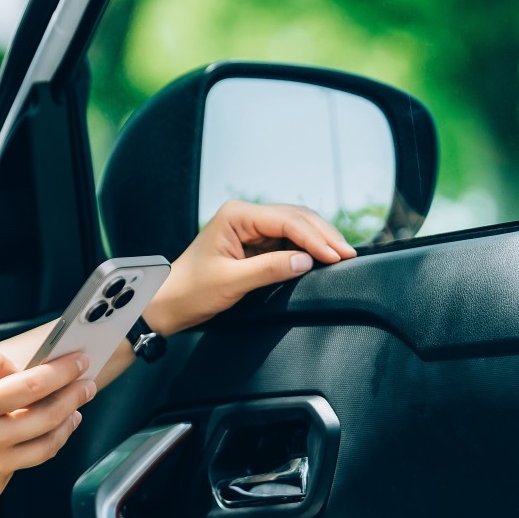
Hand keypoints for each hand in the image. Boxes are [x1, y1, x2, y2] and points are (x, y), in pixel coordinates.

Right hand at [0, 349, 93, 507]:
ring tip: (72, 412)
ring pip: (45, 448)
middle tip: (86, 385)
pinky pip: (20, 466)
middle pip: (49, 417)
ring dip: (65, 426)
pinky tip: (26, 436)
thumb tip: (17, 366)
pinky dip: (27, 448)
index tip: (78, 362)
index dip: (62, 372)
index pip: (32, 386)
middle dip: (75, 396)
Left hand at [146, 200, 355, 335]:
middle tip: (348, 255)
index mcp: (235, 215)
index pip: (286, 220)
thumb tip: (306, 261)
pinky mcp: (254, 243)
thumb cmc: (191, 290)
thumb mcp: (231, 281)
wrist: (169, 302)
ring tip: (342, 255)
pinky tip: (322, 258)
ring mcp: (250, 228)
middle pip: (295, 217)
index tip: (336, 255)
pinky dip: (307, 248)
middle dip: (323, 235)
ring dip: (319, 240)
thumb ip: (269, 269)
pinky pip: (287, 240)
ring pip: (295, 226)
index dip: (314, 237)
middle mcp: (244, 215)